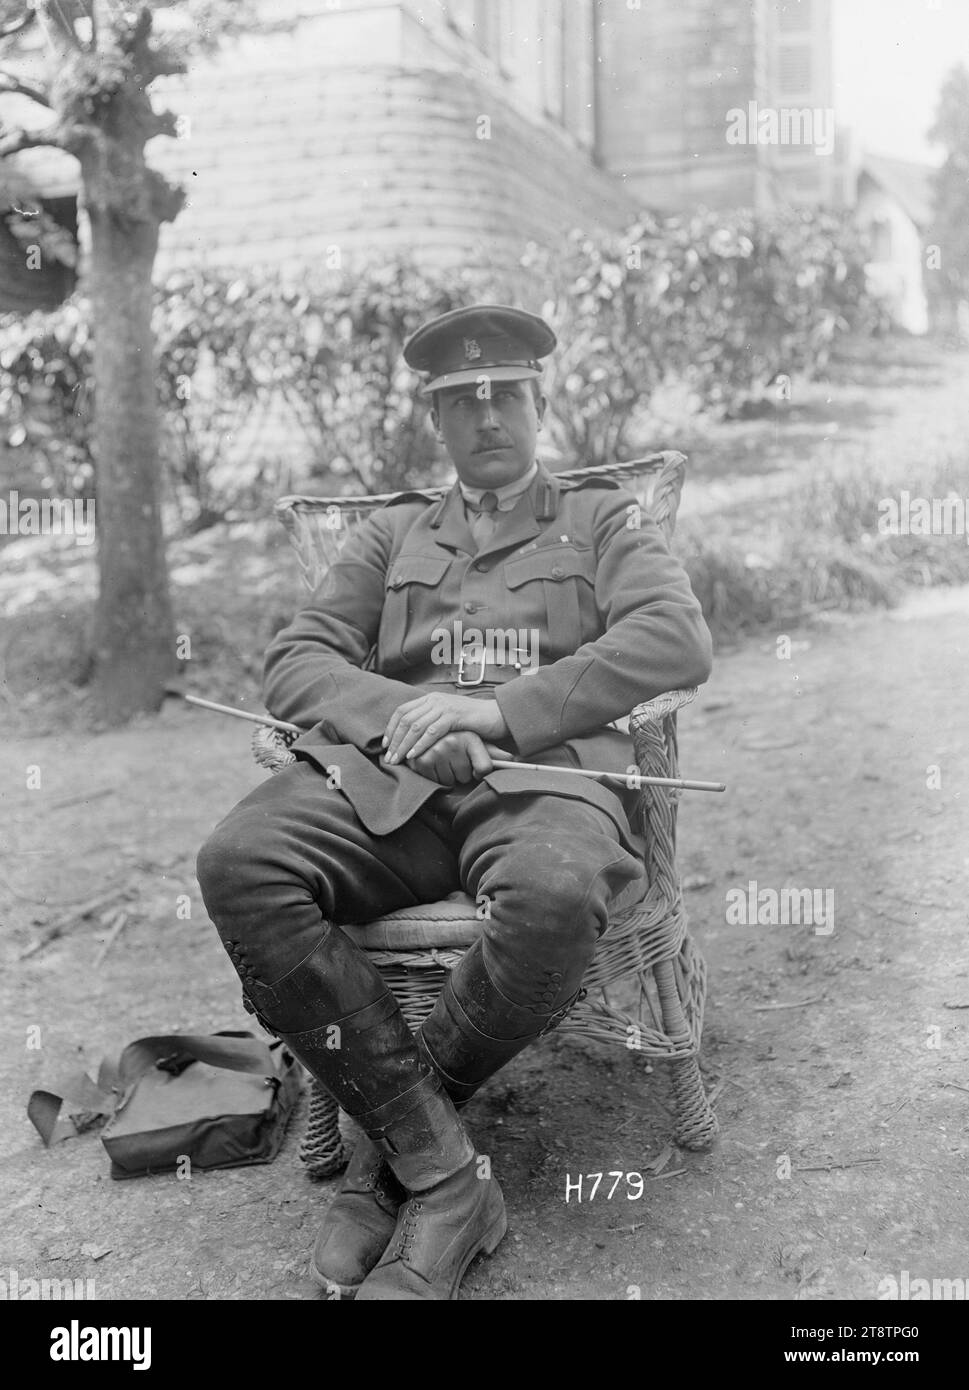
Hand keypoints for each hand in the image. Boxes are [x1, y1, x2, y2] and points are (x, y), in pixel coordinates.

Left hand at [383, 694, 507, 763]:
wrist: (498, 715)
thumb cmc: (474, 722)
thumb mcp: (448, 719)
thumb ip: (431, 723)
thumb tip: (412, 738)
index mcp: (431, 699)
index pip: (402, 711)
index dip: (390, 729)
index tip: (385, 745)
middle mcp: (435, 700)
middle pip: (406, 720)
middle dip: (394, 741)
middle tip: (389, 758)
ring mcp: (444, 706)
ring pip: (416, 726)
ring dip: (404, 745)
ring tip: (398, 760)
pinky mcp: (454, 716)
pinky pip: (432, 731)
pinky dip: (421, 744)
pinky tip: (415, 755)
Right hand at [400, 732, 504, 786]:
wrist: (427, 733)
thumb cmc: (457, 742)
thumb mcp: (476, 744)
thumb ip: (494, 753)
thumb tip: (513, 759)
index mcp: (470, 737)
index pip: (485, 768)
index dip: (481, 772)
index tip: (478, 769)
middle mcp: (453, 742)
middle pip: (466, 777)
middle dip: (460, 773)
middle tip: (454, 761)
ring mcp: (436, 751)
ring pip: (450, 781)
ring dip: (447, 776)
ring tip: (443, 762)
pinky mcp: (421, 760)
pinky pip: (436, 782)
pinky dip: (435, 778)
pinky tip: (433, 765)